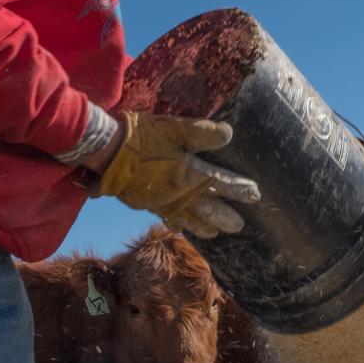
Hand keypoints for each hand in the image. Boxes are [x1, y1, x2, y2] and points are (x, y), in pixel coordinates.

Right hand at [95, 113, 260, 237]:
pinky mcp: (147, 204)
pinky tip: (179, 228)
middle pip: (208, 210)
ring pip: (189, 219)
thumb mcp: (175, 129)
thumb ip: (202, 133)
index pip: (221, 183)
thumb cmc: (143, 137)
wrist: (108, 152)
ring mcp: (163, 202)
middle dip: (224, 218)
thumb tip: (228, 134)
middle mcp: (180, 194)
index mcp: (189, 174)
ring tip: (215, 233)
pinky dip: (177, 225)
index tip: (255, 195)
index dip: (239, 190)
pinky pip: (167, 218)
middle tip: (238, 226)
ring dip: (204, 227)